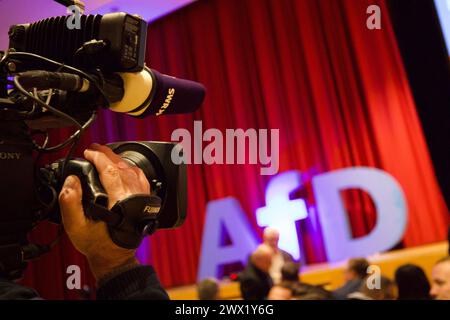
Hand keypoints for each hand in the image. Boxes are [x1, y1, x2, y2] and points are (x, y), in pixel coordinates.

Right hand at [58, 143, 150, 281]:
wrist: (115, 258)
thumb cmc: (98, 244)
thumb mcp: (76, 226)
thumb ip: (70, 202)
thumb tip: (71, 181)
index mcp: (120, 199)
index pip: (110, 170)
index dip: (98, 157)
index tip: (88, 153)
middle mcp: (135, 195)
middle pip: (122, 166)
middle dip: (108, 155)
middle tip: (95, 149)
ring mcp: (142, 197)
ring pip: (133, 170)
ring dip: (119, 160)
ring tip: (106, 155)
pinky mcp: (145, 200)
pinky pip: (140, 178)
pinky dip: (131, 169)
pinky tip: (124, 167)